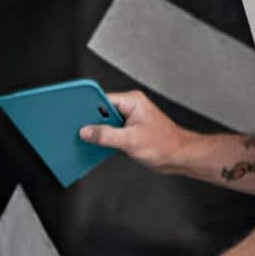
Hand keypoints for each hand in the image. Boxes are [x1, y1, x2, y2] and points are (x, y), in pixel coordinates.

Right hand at [78, 90, 199, 176]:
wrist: (179, 156)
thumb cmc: (165, 144)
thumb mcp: (131, 140)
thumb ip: (106, 135)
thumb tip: (87, 131)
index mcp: (132, 101)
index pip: (102, 99)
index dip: (88, 106)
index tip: (75, 112)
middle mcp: (130, 107)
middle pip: (102, 110)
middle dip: (91, 121)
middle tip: (81, 130)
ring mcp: (129, 119)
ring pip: (105, 123)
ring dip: (99, 132)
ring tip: (92, 140)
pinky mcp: (129, 131)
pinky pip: (111, 132)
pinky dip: (105, 139)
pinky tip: (100, 146)